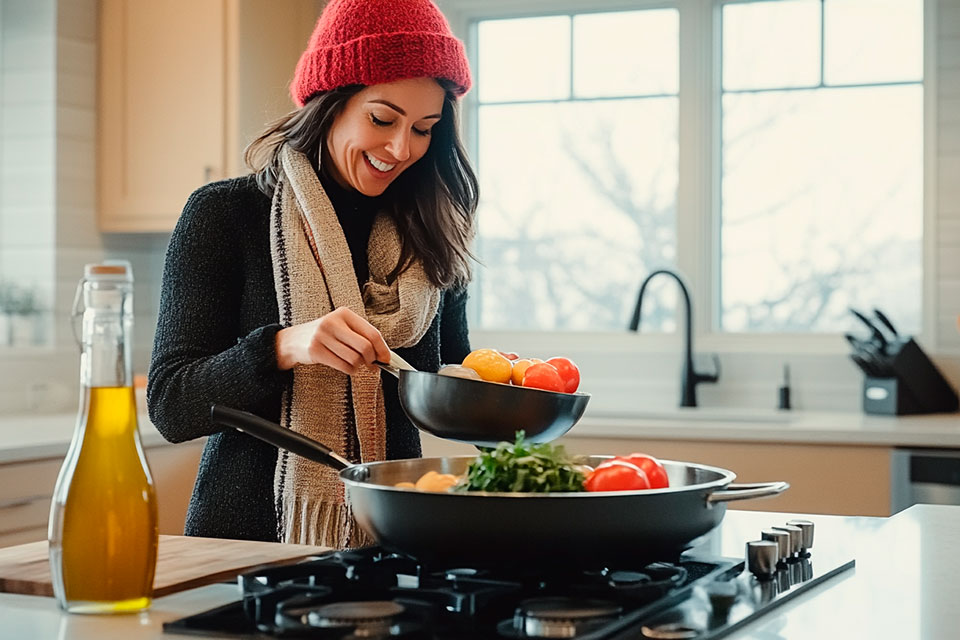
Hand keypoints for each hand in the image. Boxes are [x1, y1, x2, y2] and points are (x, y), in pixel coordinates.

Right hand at [275, 307, 390, 374]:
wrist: (294, 340)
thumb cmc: (324, 335)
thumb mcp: (341, 327)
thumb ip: (361, 337)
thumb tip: (383, 355)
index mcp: (344, 314)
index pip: (372, 333)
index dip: (383, 348)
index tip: (387, 359)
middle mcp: (333, 322)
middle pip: (365, 347)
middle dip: (372, 359)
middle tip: (371, 364)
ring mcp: (322, 336)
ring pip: (354, 358)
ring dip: (359, 366)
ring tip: (355, 364)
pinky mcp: (316, 350)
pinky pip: (343, 366)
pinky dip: (350, 370)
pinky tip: (347, 367)